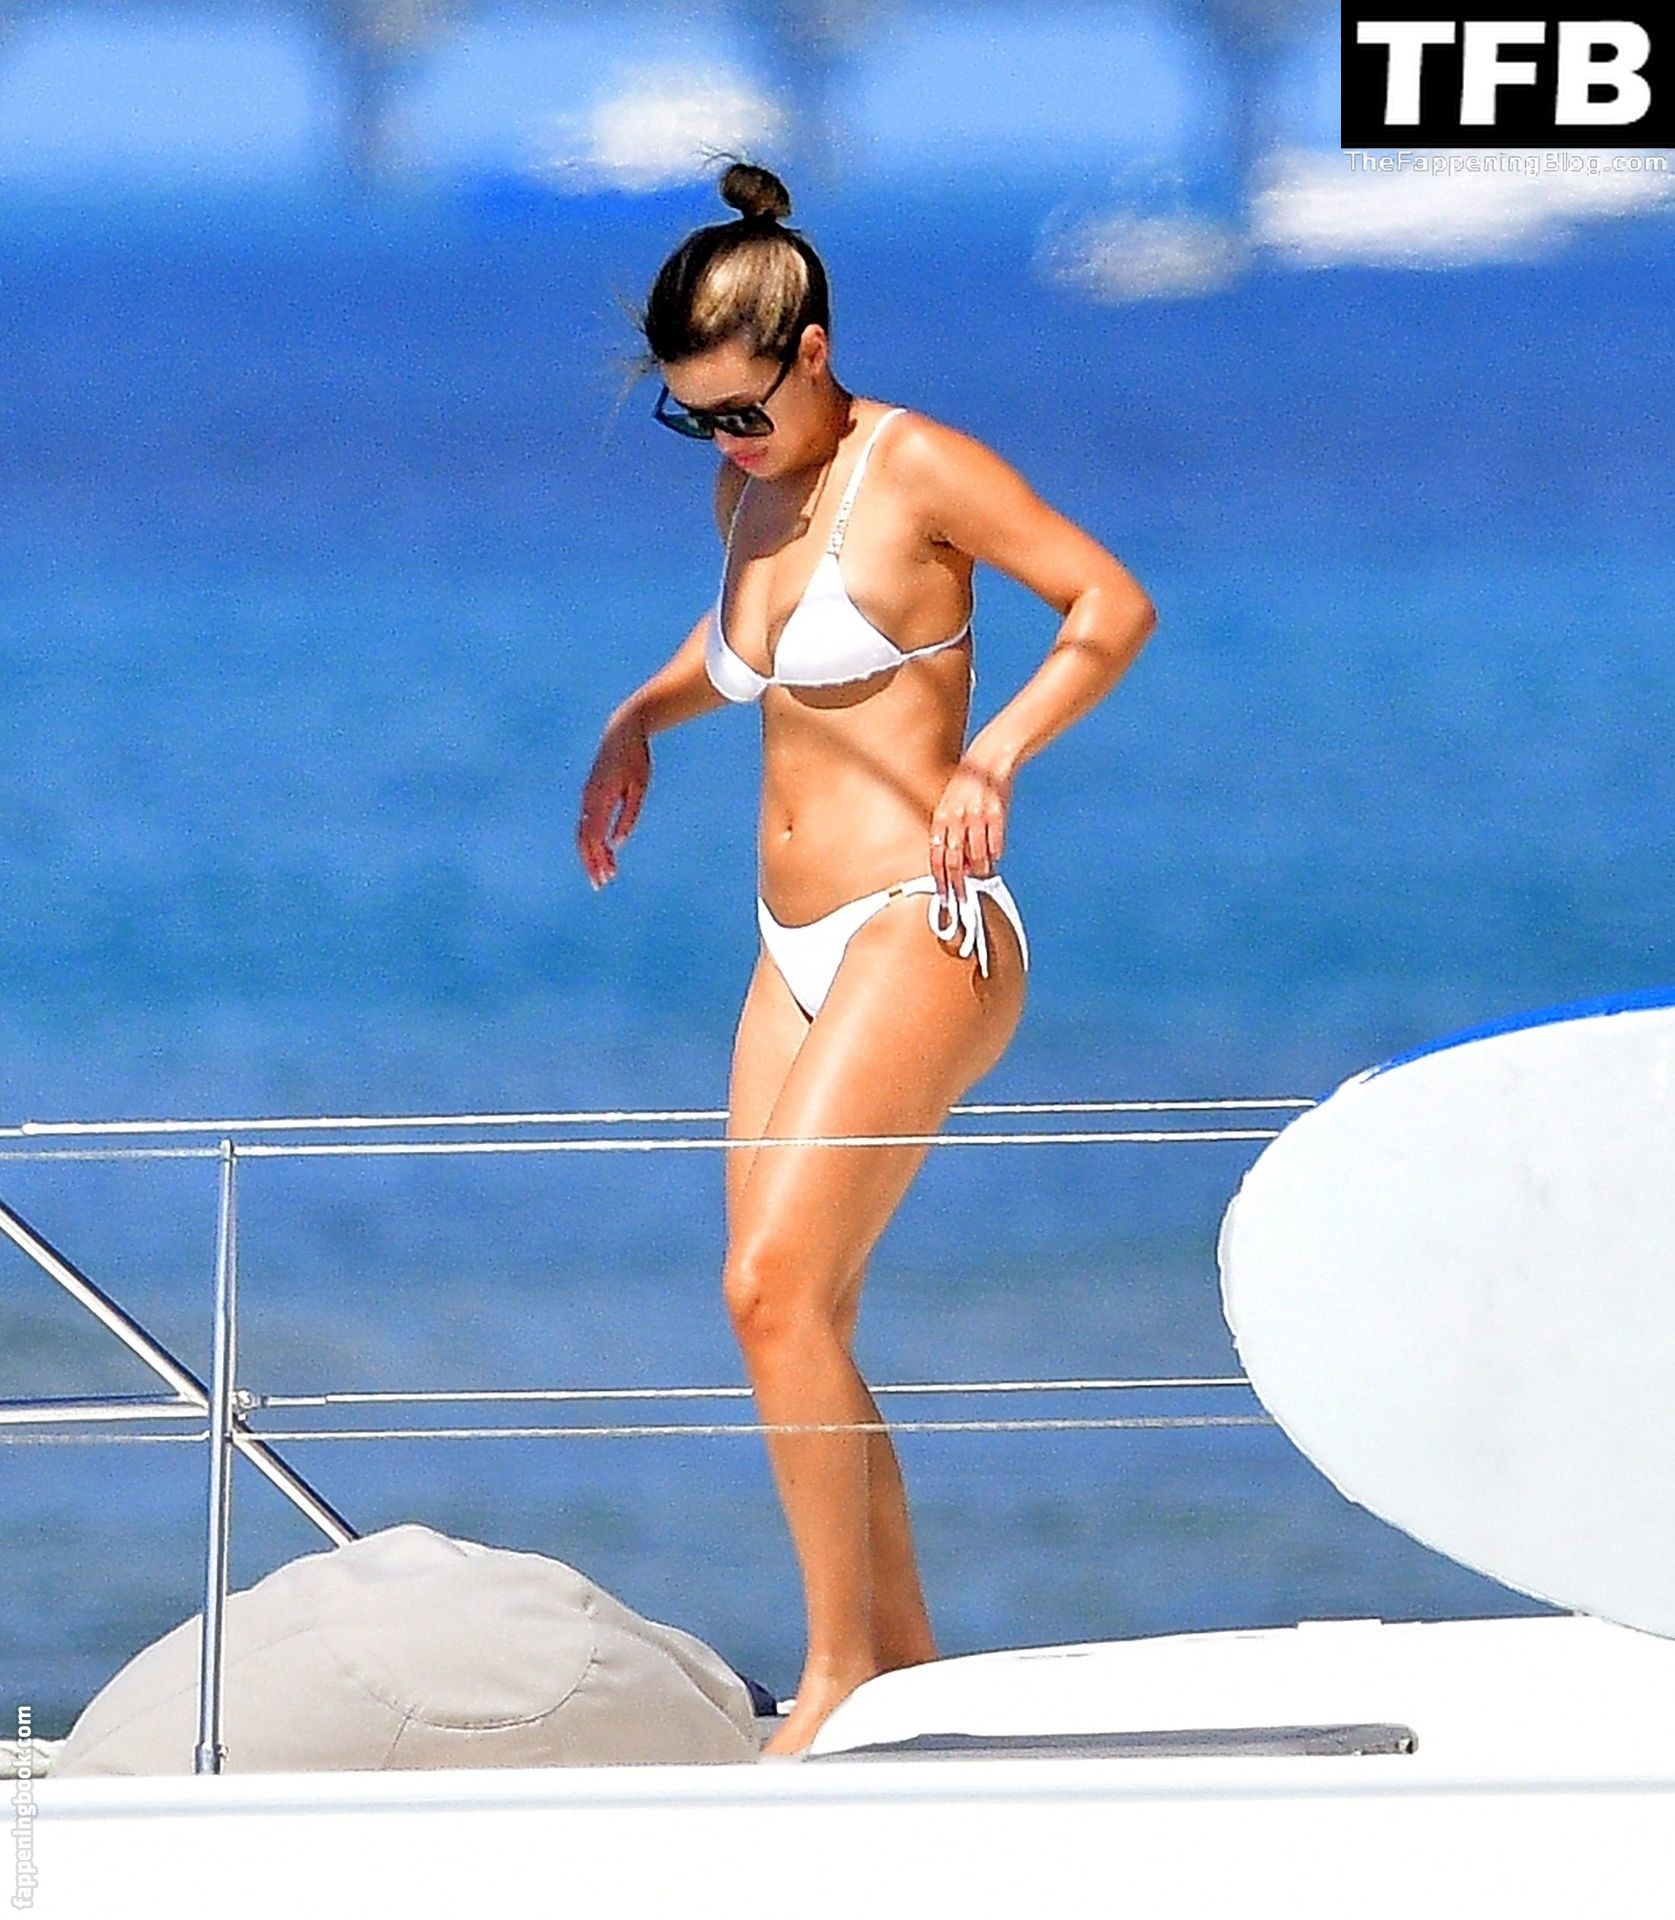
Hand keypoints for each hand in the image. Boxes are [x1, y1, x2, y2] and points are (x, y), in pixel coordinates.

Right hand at [577, 711, 650, 887]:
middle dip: (591, 864)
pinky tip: (605, 853)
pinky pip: (587, 824)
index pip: (593, 837)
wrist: (622, 731)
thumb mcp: (639, 788)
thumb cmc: (636, 759)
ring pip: (583, 833)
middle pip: (582, 840)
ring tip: (605, 874)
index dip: (597, 860)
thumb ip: (628, 816)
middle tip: (601, 885)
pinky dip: (593, 842)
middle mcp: (587, 800)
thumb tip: (617, 844)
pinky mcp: (589, 796)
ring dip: (591, 855)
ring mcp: (586, 797)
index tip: (606, 878)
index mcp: (599, 798)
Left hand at [928, 754, 1011, 899]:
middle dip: (957, 883)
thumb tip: (954, 862)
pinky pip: (995, 840)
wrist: (990, 756)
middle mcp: (956, 817)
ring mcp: (976, 815)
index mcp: (941, 816)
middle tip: (961, 898)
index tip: (942, 894)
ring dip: (979, 869)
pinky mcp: (996, 811)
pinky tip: (995, 856)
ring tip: (982, 875)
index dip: (938, 877)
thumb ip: (949, 831)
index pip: (936, 854)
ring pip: (976, 854)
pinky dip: (995, 852)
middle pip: (953, 860)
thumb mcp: (950, 804)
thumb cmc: (968, 784)